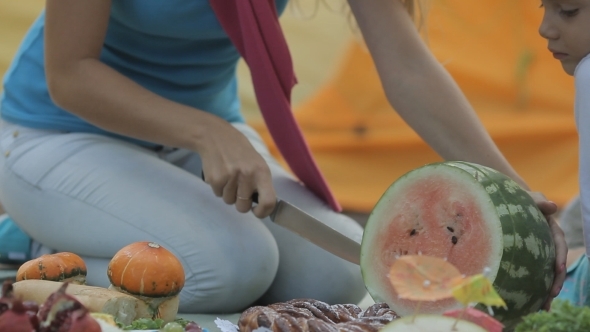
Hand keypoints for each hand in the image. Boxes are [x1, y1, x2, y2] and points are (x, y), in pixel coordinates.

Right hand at [197, 116, 275, 218]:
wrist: (217, 137)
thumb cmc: (241, 153)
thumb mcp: (258, 164)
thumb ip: (262, 184)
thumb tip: (264, 207)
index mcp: (262, 172)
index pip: (269, 201)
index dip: (263, 212)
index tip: (257, 212)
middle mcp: (247, 175)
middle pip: (243, 207)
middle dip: (240, 203)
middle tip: (239, 190)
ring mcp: (230, 177)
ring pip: (229, 201)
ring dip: (228, 193)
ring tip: (229, 176)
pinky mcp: (215, 178)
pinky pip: (217, 194)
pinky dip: (218, 188)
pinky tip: (221, 173)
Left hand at [527, 191, 566, 310]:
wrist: (510, 205)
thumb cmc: (521, 200)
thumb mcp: (531, 199)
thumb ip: (540, 203)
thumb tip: (552, 206)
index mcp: (552, 230)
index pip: (559, 245)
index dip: (560, 258)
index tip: (559, 270)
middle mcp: (549, 243)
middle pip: (556, 264)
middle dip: (556, 280)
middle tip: (552, 294)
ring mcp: (541, 252)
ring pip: (547, 273)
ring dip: (547, 289)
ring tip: (544, 305)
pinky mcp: (531, 258)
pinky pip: (536, 274)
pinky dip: (536, 287)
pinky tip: (533, 303)